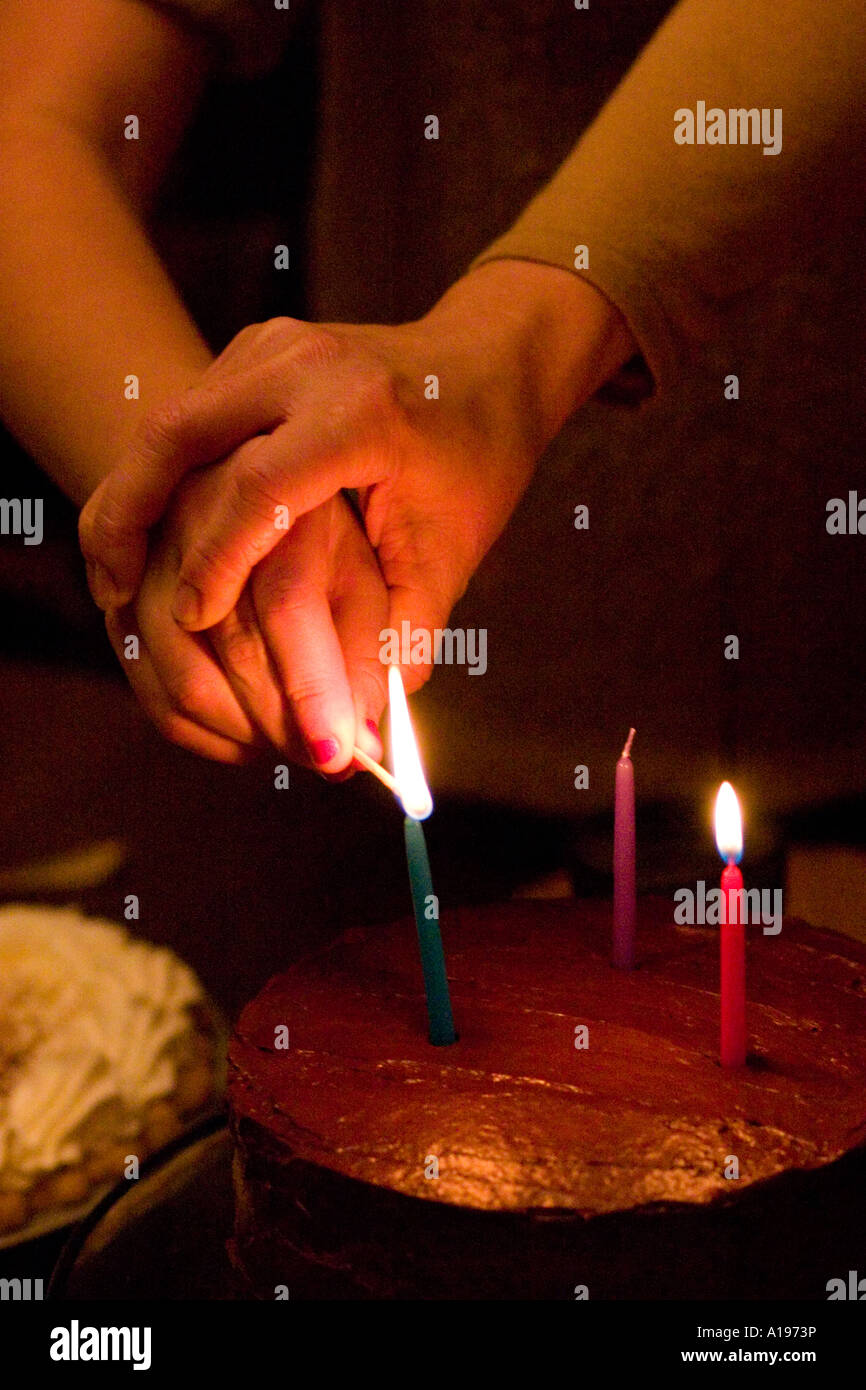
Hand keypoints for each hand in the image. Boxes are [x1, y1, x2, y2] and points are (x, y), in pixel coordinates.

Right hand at [81, 262, 634, 763]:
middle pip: (179, 434)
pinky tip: (144, 532)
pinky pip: (183, 416)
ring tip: (113, 575)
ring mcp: (270, 347)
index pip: (261, 486)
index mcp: (361, 412)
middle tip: (111, 593)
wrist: (487, 364)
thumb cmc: (474, 463)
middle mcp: (304, 364)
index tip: (192, 617)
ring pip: (167, 423)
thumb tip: (363, 733)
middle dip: (130, 517)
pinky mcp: (251, 351)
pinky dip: (155, 475)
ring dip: (130, 496)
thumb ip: (403, 638)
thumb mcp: (451, 551)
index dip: (218, 558)